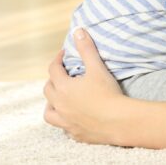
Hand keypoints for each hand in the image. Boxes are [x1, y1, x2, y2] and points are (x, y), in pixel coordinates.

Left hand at [43, 28, 125, 144]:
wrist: (118, 121)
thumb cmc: (107, 93)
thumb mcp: (97, 68)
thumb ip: (86, 49)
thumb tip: (78, 31)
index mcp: (63, 88)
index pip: (53, 69)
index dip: (57, 59)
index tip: (63, 54)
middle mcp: (59, 105)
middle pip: (48, 90)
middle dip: (53, 80)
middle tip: (63, 74)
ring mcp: (65, 121)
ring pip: (49, 113)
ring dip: (51, 104)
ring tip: (58, 100)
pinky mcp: (75, 133)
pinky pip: (64, 128)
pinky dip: (65, 121)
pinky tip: (72, 118)